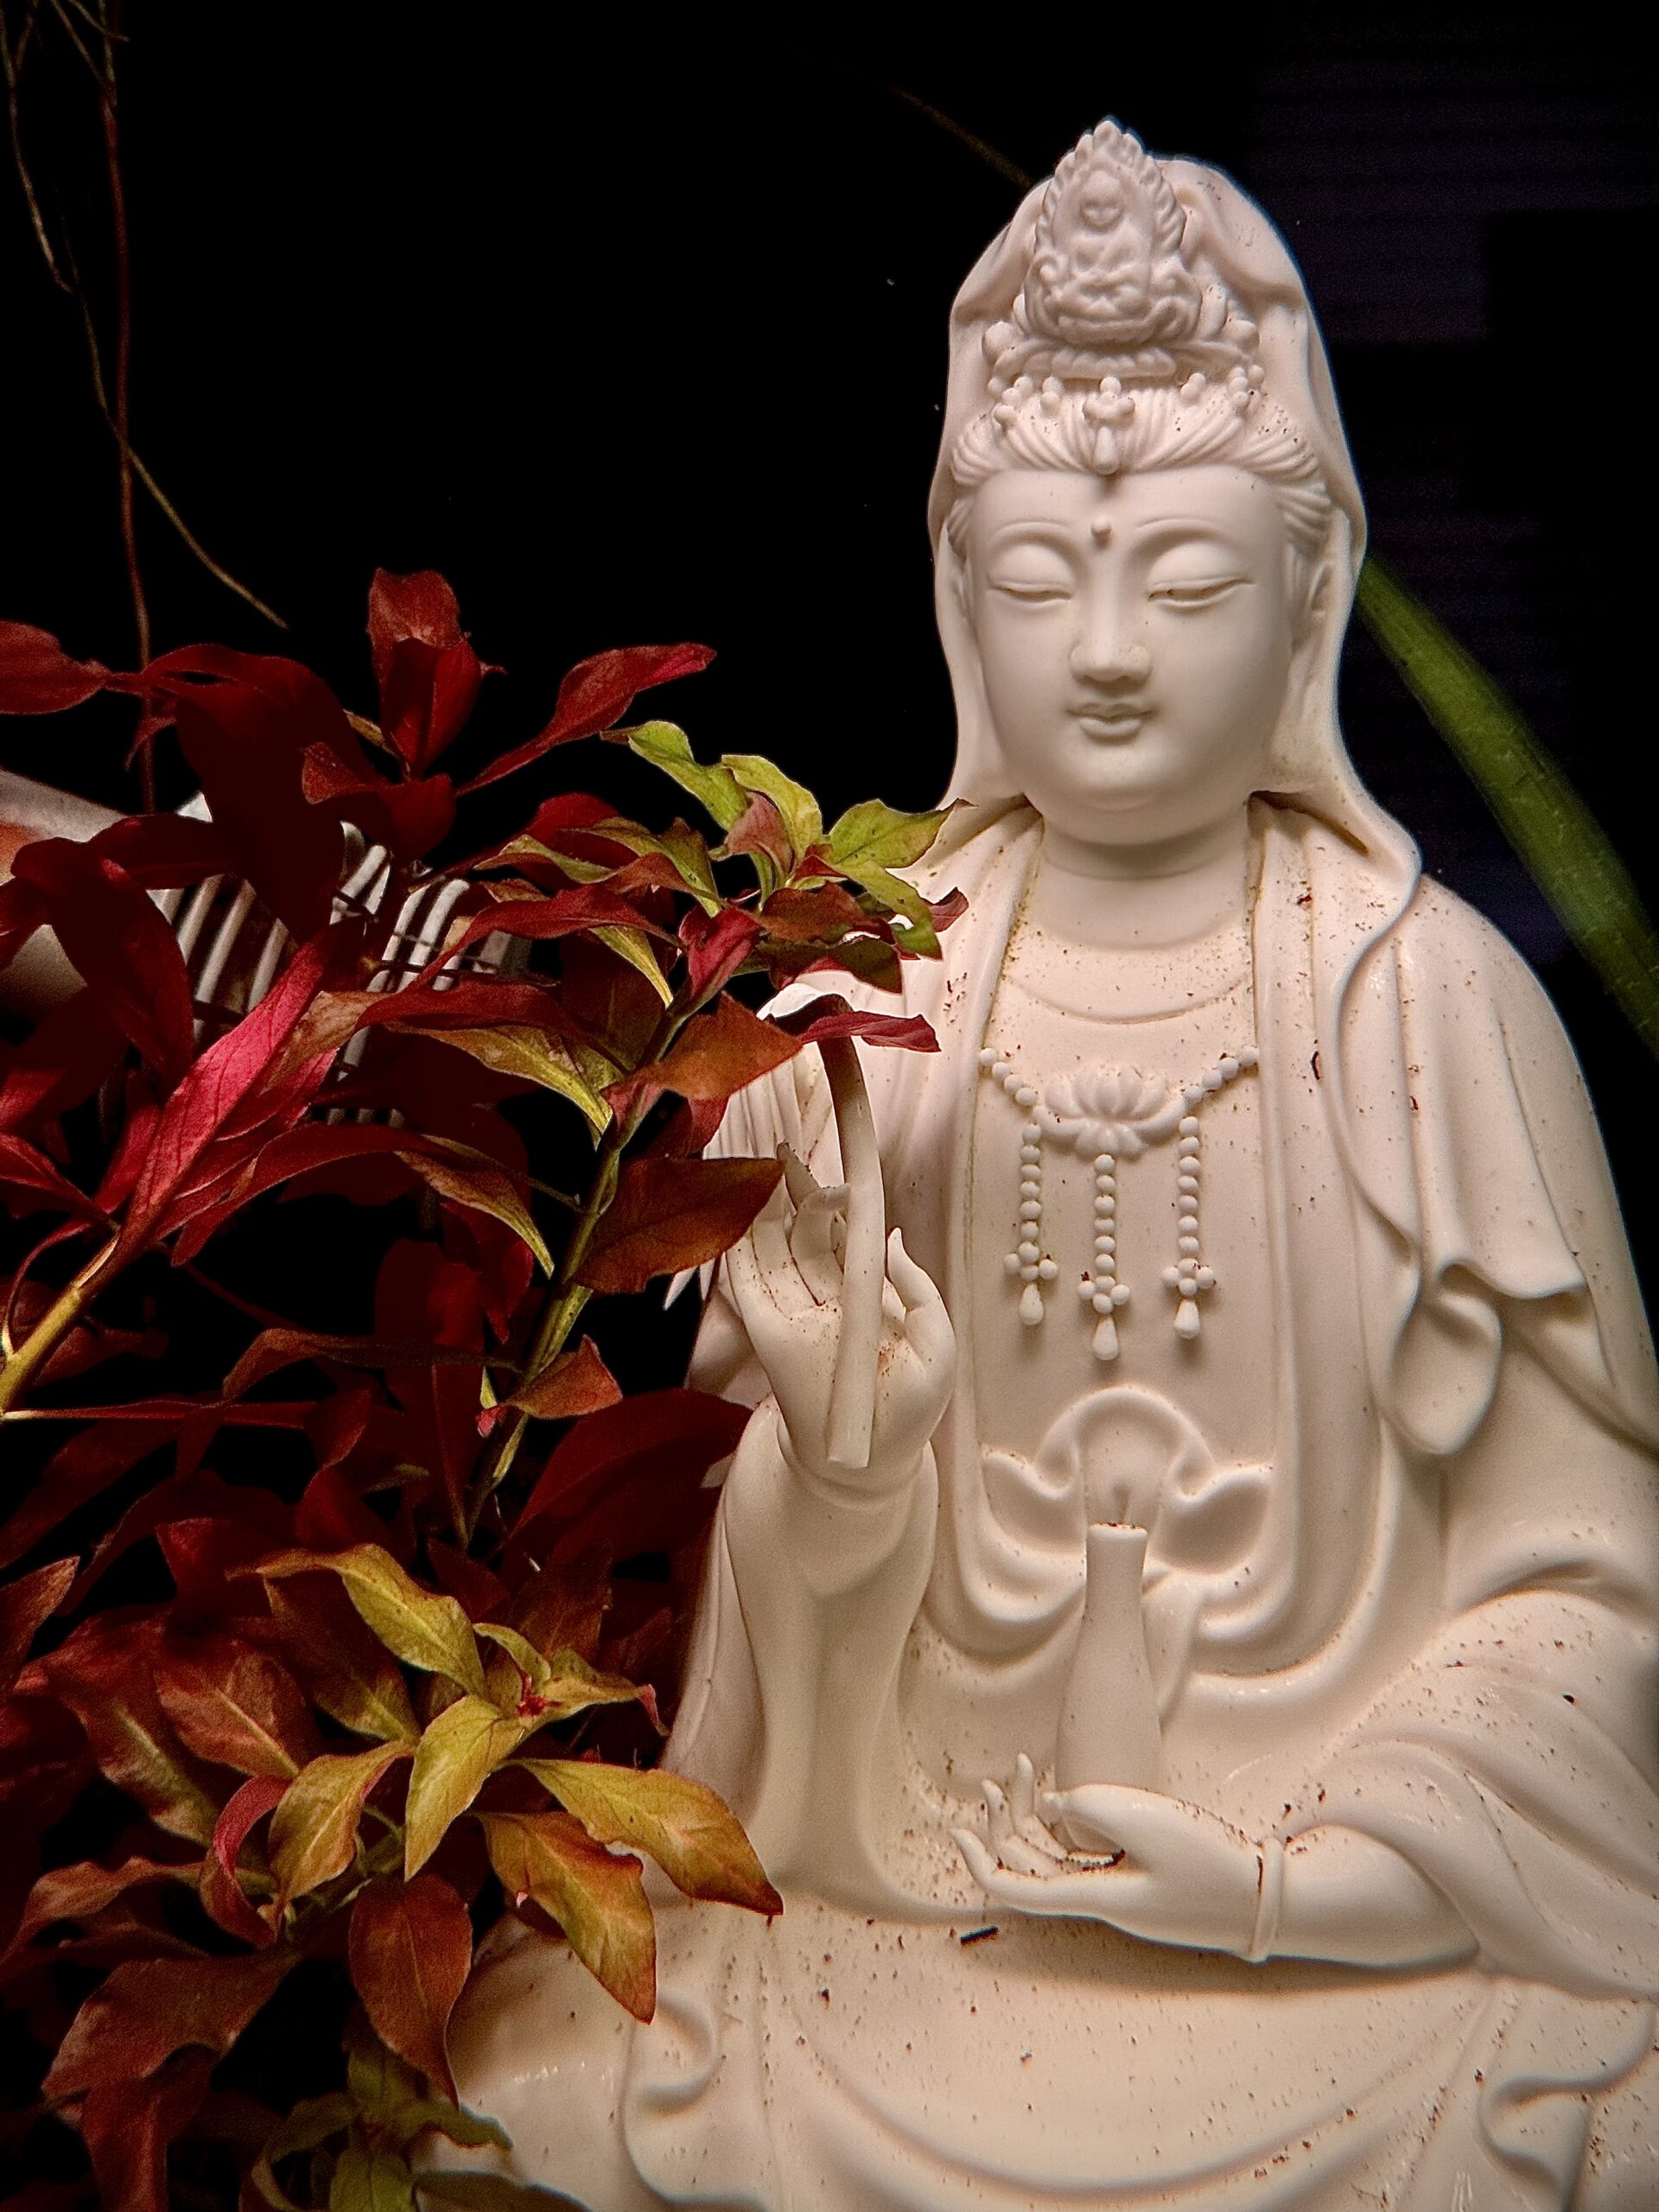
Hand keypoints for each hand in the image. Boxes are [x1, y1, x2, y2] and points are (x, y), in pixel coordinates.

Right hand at [723, 1153, 953, 1490]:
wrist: (864, 1466)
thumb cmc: (910, 1413)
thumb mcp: (937, 1348)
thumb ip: (919, 1291)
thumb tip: (892, 1238)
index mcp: (863, 1295)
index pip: (844, 1235)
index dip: (835, 1200)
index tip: (829, 1167)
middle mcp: (824, 1298)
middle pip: (804, 1231)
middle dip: (794, 1192)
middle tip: (783, 1150)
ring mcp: (793, 1314)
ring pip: (774, 1248)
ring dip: (763, 1209)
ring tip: (757, 1168)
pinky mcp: (767, 1333)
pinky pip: (749, 1283)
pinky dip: (739, 1247)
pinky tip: (734, 1215)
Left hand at [953, 1755, 1262, 1956]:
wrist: (1263, 1896)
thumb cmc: (1208, 1862)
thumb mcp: (1147, 1822)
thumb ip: (1090, 1805)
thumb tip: (1052, 1803)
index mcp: (1093, 1896)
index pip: (1015, 1890)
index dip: (980, 1864)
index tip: (957, 1832)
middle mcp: (1098, 1898)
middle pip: (1030, 1870)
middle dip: (1004, 1825)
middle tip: (994, 1780)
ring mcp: (1118, 1889)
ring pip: (1054, 1860)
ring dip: (1030, 1821)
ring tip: (1019, 1772)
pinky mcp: (1138, 1878)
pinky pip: (1082, 1856)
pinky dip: (1063, 1825)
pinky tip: (1063, 1793)